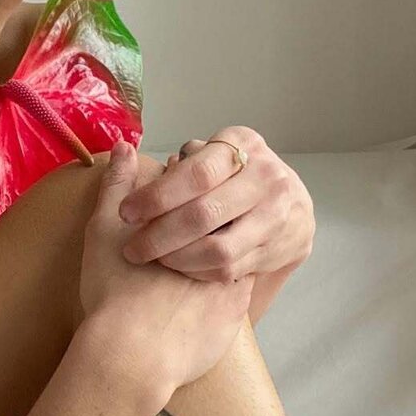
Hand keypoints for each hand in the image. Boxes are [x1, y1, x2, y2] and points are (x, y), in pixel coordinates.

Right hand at [78, 140, 255, 401]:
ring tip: (184, 267)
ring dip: (220, 248)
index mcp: (188, 216)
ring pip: (237, 250)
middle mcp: (219, 240)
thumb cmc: (112, 289)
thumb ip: (117, 183)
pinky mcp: (235, 311)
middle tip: (179, 233)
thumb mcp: (103, 228)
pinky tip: (196, 296)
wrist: (131, 355)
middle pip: (223, 215)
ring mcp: (232, 276)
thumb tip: (125, 146)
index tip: (165, 204)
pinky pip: (237, 287)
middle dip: (207, 217)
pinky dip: (222, 285)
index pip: (198, 186)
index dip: (182, 190)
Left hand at [117, 126, 315, 289]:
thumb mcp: (211, 154)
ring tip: (154, 259)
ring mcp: (279, 216)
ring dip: (178, 259)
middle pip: (204, 215)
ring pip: (218, 250)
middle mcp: (267, 178)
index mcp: (243, 144)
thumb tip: (124, 154)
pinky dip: (199, 270)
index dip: (156, 196)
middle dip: (159, 235)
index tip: (126, 213)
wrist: (291, 204)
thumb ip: (177, 161)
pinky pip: (231, 268)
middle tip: (132, 248)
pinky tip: (180, 266)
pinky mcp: (281, 249)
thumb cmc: (234, 175)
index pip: (195, 174)